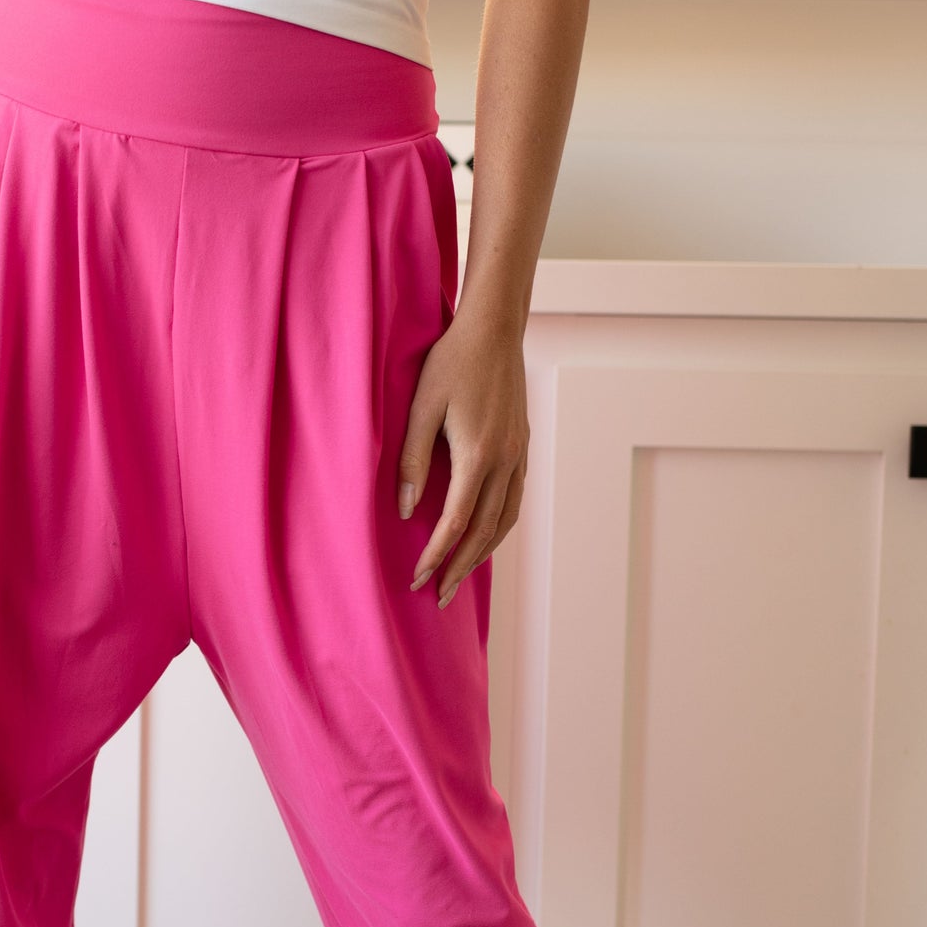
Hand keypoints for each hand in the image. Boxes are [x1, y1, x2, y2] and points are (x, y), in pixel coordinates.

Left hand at [397, 306, 529, 605]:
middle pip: (483, 533)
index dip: (435, 556)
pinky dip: (498, 529)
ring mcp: (518, 455)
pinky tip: (483, 538)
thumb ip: (411, 460)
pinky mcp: (522, 448)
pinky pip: (514, 502)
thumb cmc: (450, 362)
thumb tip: (404, 510)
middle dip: (459, 568)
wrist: (494, 330)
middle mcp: (504, 461)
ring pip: (505, 522)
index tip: (416, 578)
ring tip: (459, 577)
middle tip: (438, 596)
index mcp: (477, 455)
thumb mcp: (420, 407)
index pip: (454, 523)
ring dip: (482, 555)